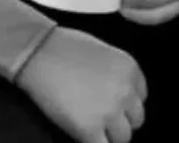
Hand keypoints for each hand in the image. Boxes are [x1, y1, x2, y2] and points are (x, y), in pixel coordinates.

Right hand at [16, 25, 146, 142]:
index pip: (140, 97)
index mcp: (130, 68)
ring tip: (90, 123)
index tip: (113, 102)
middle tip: (101, 115)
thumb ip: (116, 73)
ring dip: (108, 134)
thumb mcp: (102, 52)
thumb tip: (118, 92)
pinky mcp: (89, 129)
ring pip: (123, 138)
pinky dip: (94, 142)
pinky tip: (83, 133)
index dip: (125, 102)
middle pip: (136, 119)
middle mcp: (125, 91)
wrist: (38, 52)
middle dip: (120, 119)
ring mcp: (109, 112)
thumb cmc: (63, 46)